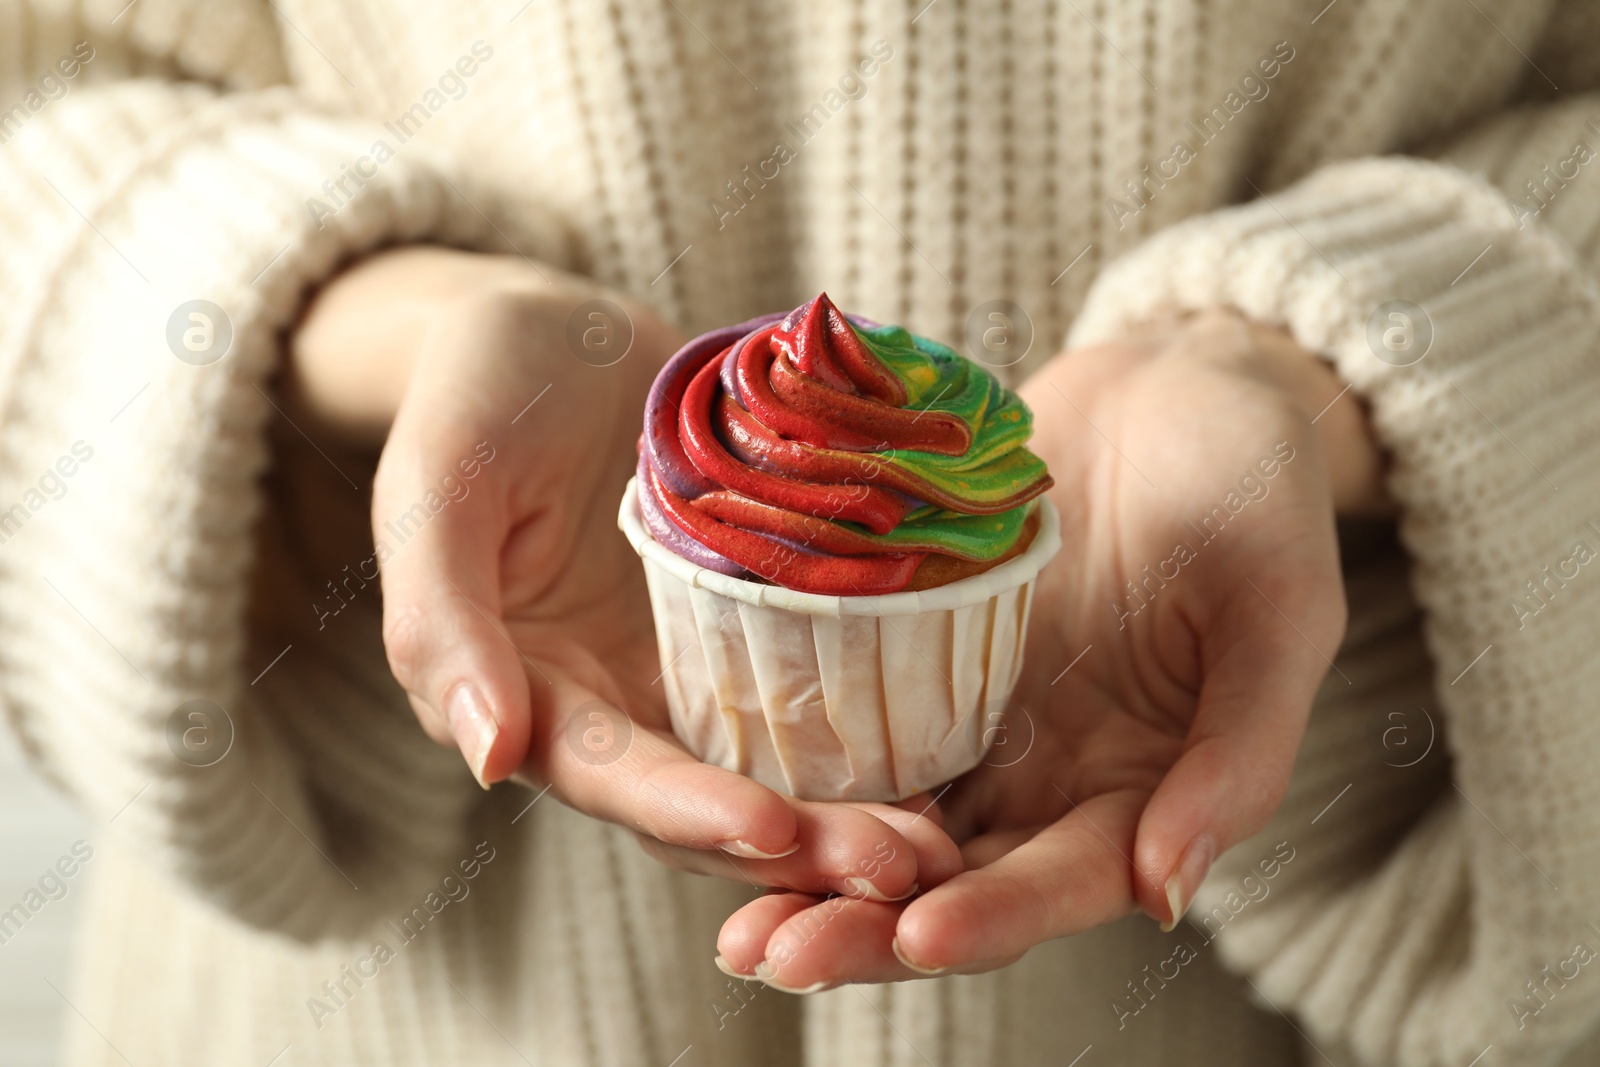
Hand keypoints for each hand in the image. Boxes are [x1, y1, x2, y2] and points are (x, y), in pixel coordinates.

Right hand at [283, 247, 947, 899]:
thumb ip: (442, 618)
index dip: (687, 810)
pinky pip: (812, 691)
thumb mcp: (438, 485)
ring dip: (851, 814)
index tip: (773, 829)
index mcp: (527, 693)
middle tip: (903, 866)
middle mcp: (613, 705)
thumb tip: (487, 759)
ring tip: (942, 843)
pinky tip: (948, 750)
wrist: (554, 334)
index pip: (609, 775)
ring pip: (772, 768)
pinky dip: (871, 733)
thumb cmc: (477, 396)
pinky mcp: (753, 626)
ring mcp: (689, 671)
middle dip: (800, 846)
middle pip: (707, 799)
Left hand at [715, 310, 1386, 986]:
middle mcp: (1048, 774)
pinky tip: (721, 798)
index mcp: (1143, 787)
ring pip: (884, 823)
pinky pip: (850, 724)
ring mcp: (974, 717)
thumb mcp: (1279, 606)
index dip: (995, 918)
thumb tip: (1172, 891)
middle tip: (775, 955)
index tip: (918, 938)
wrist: (1172, 383)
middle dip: (866, 926)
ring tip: (733, 921)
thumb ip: (1240, 751)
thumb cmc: (1252, 486)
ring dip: (809, 877)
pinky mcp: (914, 654)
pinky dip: (793, 772)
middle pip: (952, 879)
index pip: (1063, 880)